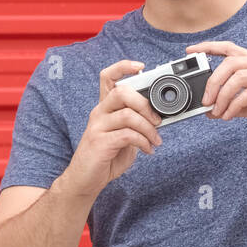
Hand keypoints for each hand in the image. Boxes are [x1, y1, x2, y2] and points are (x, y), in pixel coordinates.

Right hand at [58, 60, 163, 198]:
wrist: (86, 180)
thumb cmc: (107, 156)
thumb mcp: (124, 135)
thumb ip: (136, 123)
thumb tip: (160, 116)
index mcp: (105, 107)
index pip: (107, 77)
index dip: (123, 67)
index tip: (141, 66)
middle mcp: (99, 113)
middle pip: (121, 92)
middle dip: (145, 104)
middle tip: (158, 120)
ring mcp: (97, 127)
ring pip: (127, 115)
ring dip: (149, 128)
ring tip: (156, 140)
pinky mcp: (99, 142)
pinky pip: (127, 135)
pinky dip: (143, 141)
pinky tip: (148, 150)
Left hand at [185, 40, 246, 130]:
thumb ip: (236, 105)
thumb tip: (211, 110)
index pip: (230, 48)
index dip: (209, 47)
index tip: (190, 50)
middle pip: (230, 62)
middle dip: (212, 81)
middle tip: (205, 100)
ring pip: (238, 76)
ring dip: (222, 95)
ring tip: (217, 111)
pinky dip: (235, 105)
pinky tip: (230, 116)